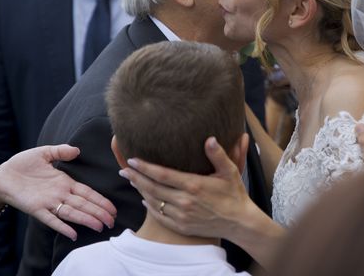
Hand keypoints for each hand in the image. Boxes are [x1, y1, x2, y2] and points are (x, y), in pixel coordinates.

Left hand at [0, 145, 115, 239]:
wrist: (2, 175)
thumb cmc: (22, 164)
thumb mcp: (44, 153)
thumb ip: (61, 151)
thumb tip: (77, 150)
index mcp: (65, 183)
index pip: (87, 193)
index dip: (100, 200)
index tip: (112, 208)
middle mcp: (60, 194)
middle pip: (84, 205)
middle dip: (99, 213)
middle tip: (112, 222)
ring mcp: (49, 203)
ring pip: (72, 213)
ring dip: (86, 220)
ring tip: (100, 227)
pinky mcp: (35, 209)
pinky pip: (50, 219)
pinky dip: (62, 227)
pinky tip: (73, 234)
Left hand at [120, 137, 253, 239]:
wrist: (239, 222)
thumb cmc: (234, 194)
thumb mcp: (230, 171)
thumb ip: (218, 155)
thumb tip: (210, 138)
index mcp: (194, 185)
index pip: (162, 175)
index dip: (145, 167)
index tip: (132, 160)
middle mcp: (185, 201)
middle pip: (153, 188)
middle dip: (136, 178)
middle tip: (124, 170)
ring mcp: (182, 215)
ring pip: (155, 202)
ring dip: (141, 191)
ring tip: (132, 181)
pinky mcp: (182, 226)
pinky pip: (160, 216)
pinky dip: (150, 207)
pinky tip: (145, 199)